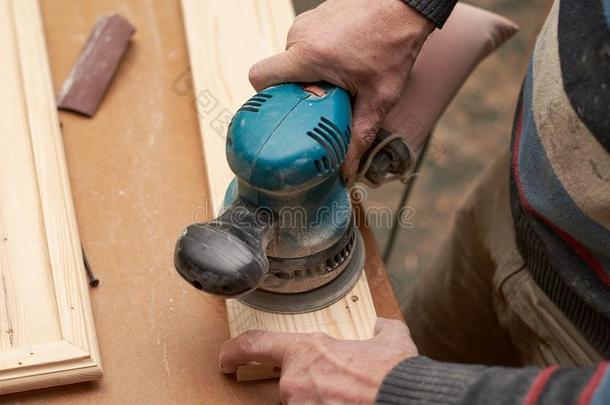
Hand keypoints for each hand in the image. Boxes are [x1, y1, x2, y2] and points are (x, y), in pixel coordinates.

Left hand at [219, 318, 417, 403]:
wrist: (405, 402)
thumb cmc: (393, 375)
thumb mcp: (390, 341)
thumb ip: (380, 330)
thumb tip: (382, 326)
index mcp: (306, 351)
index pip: (254, 345)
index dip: (235, 351)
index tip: (226, 358)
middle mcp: (295, 382)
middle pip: (285, 384)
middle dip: (307, 386)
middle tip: (336, 387)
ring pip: (300, 404)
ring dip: (319, 401)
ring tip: (348, 396)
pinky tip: (348, 403)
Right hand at [249, 0, 433, 180]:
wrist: (406, 5)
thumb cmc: (394, 44)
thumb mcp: (379, 97)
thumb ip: (360, 135)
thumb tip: (346, 171)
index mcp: (308, 55)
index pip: (259, 78)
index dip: (266, 99)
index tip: (286, 113)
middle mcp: (300, 36)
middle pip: (280, 75)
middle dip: (299, 93)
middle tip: (325, 102)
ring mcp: (307, 23)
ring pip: (293, 61)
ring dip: (311, 75)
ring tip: (340, 80)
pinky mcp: (315, 17)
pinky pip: (305, 45)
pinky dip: (318, 59)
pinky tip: (344, 63)